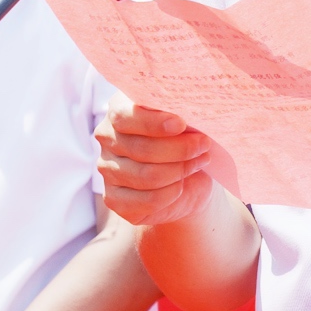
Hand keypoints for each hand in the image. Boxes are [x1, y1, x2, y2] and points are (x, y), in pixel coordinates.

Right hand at [97, 101, 232, 227]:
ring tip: (200, 161)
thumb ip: (178, 114)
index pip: (124, 116)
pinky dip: (172, 193)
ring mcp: (107, 170)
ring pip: (147, 176)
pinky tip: (182, 184)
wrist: (188, 178)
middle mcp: (107, 139)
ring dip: (180, 170)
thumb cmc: (184, 139)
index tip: (181, 124)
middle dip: (179, 148)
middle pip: (141, 149)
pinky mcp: (114, 199)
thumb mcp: (184, 121)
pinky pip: (148, 199)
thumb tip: (187, 115)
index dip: (153, 122)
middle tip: (204, 144)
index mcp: (118, 110)